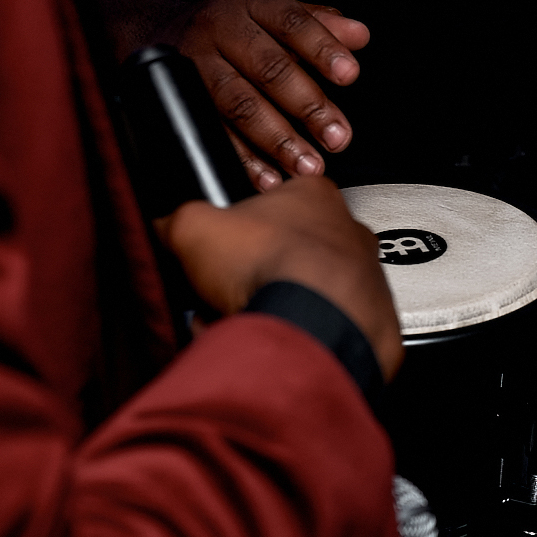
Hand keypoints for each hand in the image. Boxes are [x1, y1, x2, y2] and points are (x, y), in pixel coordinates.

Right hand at [155, 175, 403, 379]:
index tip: (217, 256)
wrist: (312, 323)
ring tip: (243, 323)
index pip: (268, 207)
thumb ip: (176, 221)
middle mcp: (349, 232)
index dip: (233, 236)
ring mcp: (367, 276)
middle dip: (251, 278)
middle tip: (223, 295)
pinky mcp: (371, 320)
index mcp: (312, 195)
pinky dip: (299, 336)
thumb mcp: (194, 228)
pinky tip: (272, 341)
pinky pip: (326, 328)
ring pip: (307, 293)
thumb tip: (165, 228)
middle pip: (286, 253)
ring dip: (272, 308)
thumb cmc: (271, 267)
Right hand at [163, 0, 369, 191]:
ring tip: (307, 163)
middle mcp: (219, 28)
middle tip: (337, 136)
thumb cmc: (234, 26)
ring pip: (238, 103)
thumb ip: (319, 24)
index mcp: (251, 2)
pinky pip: (212, 132)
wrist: (162, 30)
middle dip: (307, 105)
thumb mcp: (274, 13)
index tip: (349, 75)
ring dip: (277, 139)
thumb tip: (358, 35)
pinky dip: (242, 159)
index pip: (291, 21)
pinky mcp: (180, 99)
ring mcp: (195, 63)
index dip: (322, 49)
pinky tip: (269, 177)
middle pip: (268, 67)